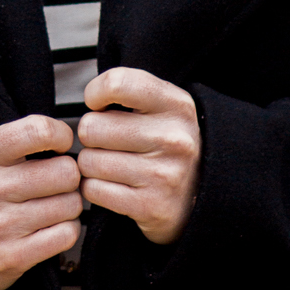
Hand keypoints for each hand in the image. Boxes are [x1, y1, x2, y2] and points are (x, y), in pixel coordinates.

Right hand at [0, 115, 81, 289]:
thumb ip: (21, 139)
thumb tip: (69, 138)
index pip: (38, 131)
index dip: (61, 136)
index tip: (60, 146)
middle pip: (65, 171)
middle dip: (68, 177)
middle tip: (54, 184)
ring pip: (71, 204)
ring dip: (68, 206)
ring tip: (48, 207)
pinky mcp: (11, 257)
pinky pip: (67, 235)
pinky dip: (66, 231)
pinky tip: (49, 229)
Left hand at [78, 67, 200, 245]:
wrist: (202, 195)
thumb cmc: (168, 143)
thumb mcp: (163, 106)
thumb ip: (130, 92)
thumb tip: (91, 99)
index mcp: (176, 105)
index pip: (117, 84)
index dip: (96, 93)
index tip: (98, 105)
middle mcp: (173, 138)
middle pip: (91, 127)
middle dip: (91, 136)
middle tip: (109, 143)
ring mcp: (163, 174)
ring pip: (88, 161)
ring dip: (91, 165)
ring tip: (113, 165)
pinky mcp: (150, 206)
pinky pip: (93, 190)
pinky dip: (94, 188)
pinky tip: (113, 185)